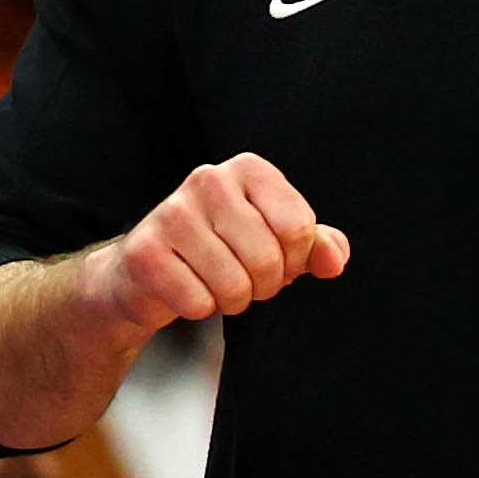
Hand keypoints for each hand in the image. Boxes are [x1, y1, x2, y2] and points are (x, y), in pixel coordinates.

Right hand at [94, 154, 348, 330]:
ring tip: (216, 282)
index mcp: (249, 170)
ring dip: (233, 300)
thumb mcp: (279, 239)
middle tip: (245, 278)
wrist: (151, 266)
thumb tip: (333, 261)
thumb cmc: (224, 248)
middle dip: (265, 285)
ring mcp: (172, 213)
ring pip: (234, 286)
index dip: (296, 260)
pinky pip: (198, 302)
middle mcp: (209, 181)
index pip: (299, 227)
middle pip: (268, 259)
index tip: (279, 259)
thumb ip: (318, 246)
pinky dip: (200, 308)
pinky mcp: (145, 251)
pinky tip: (188, 287)